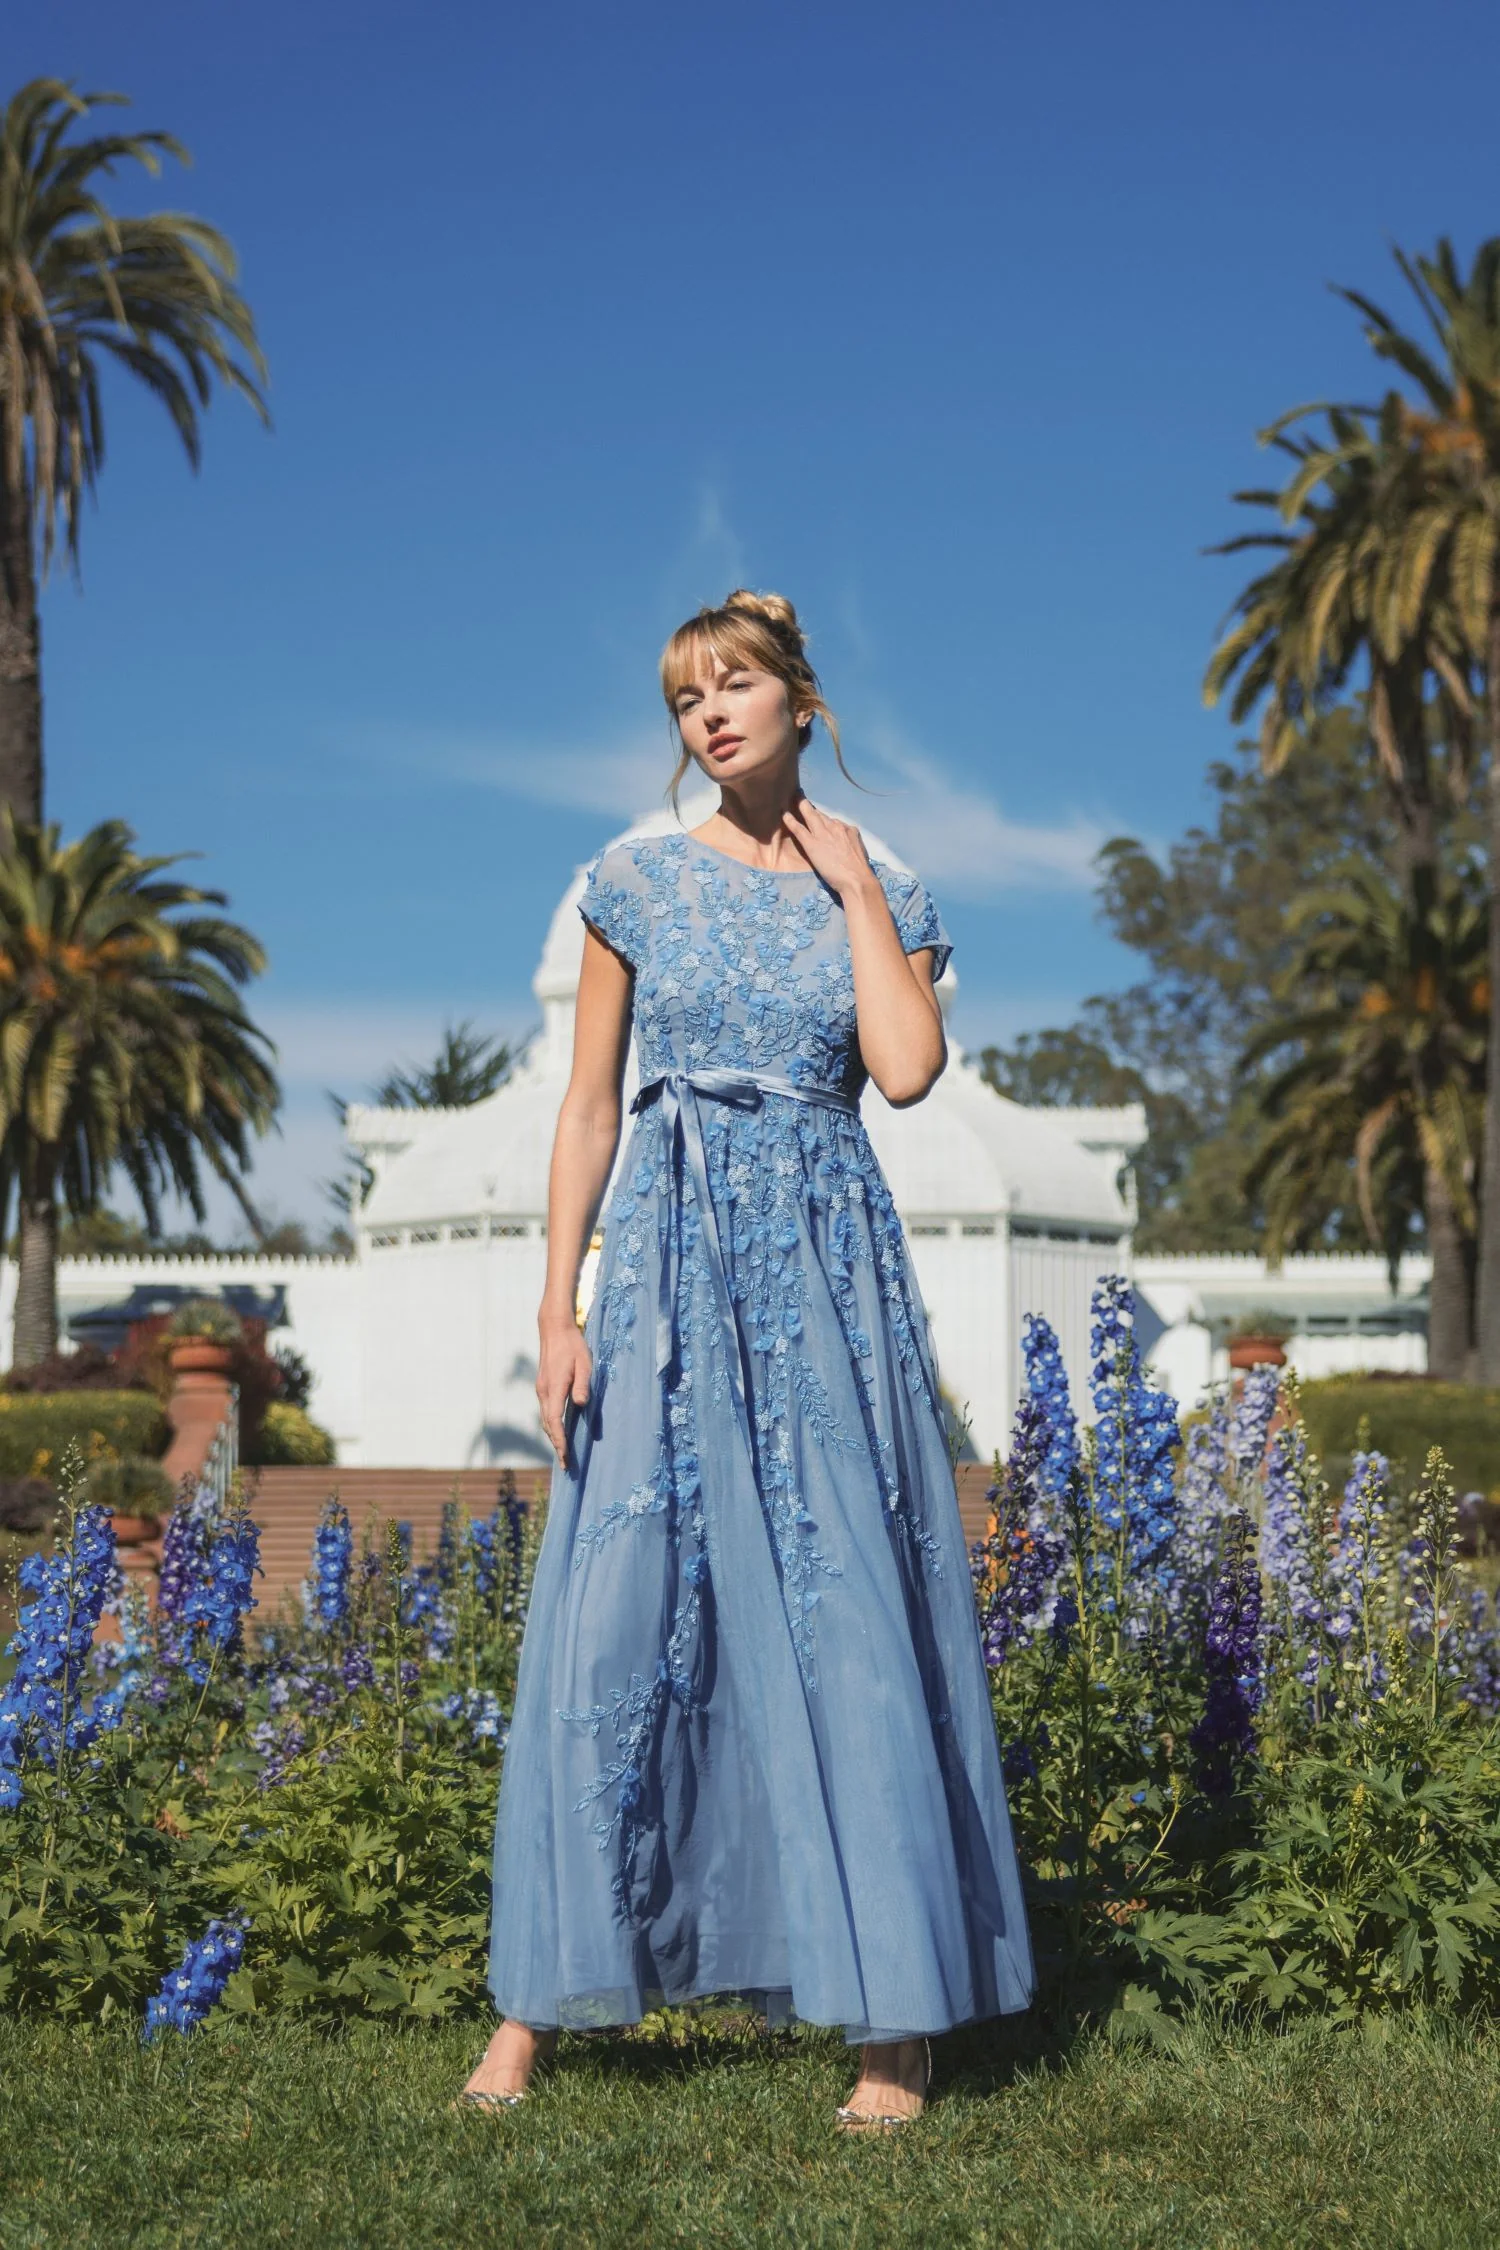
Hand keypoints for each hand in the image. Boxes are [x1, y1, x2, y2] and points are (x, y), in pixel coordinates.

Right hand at [537, 1311, 591, 1467]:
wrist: (554, 1329)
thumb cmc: (573, 1345)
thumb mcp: (584, 1363)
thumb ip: (583, 1384)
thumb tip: (581, 1405)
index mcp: (554, 1387)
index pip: (555, 1421)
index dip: (560, 1441)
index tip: (565, 1456)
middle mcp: (544, 1391)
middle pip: (548, 1425)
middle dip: (556, 1445)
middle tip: (566, 1465)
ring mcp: (541, 1389)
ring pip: (545, 1419)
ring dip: (553, 1436)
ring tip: (563, 1453)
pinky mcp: (543, 1386)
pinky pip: (546, 1411)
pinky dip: (552, 1425)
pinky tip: (559, 1431)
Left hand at [780, 797, 876, 896]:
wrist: (856, 879)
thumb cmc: (860, 870)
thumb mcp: (859, 849)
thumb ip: (849, 841)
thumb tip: (845, 842)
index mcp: (847, 829)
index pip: (831, 820)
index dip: (822, 818)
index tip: (816, 815)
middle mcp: (835, 826)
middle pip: (819, 813)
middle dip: (809, 805)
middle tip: (800, 796)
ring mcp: (823, 833)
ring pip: (809, 815)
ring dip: (800, 806)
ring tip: (792, 797)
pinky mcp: (812, 843)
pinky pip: (799, 829)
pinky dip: (790, 820)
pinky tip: (784, 814)